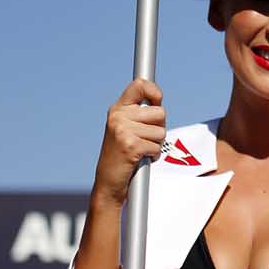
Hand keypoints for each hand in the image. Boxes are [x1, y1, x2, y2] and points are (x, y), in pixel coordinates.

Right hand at [91, 79, 166, 206]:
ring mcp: (123, 130)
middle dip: (160, 127)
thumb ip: (139, 113)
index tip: (157, 101)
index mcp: (118, 109)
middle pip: (160, 112)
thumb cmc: (121, 155)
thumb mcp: (125, 127)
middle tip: (146, 138)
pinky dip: (153, 155)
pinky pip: (156, 146)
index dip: (154, 91)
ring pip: (160, 130)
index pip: (139, 85)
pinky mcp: (130, 146)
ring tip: (142, 150)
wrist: (107, 184)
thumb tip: (157, 96)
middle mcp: (118, 117)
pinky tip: (141, 159)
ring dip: (156, 143)